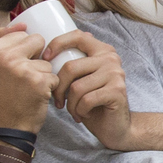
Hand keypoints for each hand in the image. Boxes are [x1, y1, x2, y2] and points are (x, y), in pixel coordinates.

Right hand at [0, 24, 55, 132]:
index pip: (24, 34)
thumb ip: (2, 40)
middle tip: (25, 78)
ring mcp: (21, 68)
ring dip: (44, 75)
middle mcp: (4, 56)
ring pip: (48, 61)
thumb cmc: (5, 92)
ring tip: (30, 88)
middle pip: (39, 42)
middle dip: (38, 59)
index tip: (17, 67)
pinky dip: (51, 87)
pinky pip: (55, 75)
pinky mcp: (37, 81)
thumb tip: (22, 23)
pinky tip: (38, 96)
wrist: (8, 124)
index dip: (27, 50)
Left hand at [49, 30, 131, 148]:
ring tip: (73, 110)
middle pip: (71, 67)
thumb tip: (51, 52)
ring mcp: (116, 74)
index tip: (45, 58)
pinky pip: (86, 100)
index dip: (57, 43)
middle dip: (58, 88)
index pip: (77, 36)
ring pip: (77, 87)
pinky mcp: (117, 91)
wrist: (116, 126)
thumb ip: (75, 64)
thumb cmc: (94, 103)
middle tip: (58, 101)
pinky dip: (79, 111)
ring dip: (70, 104)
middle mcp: (111, 58)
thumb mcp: (82, 80)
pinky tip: (82, 115)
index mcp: (102, 50)